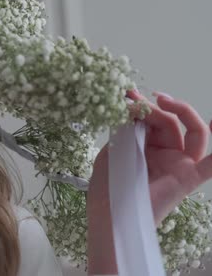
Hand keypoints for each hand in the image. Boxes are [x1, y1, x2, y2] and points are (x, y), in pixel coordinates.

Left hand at [87, 90, 211, 272]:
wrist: (108, 213)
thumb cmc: (108, 184)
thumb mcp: (115, 149)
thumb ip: (128, 127)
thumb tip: (135, 105)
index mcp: (149, 148)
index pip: (155, 120)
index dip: (143, 106)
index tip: (128, 95)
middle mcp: (168, 154)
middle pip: (171, 123)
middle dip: (154, 108)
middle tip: (136, 101)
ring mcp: (180, 165)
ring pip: (194, 132)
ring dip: (182, 112)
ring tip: (162, 100)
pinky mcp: (188, 178)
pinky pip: (211, 166)